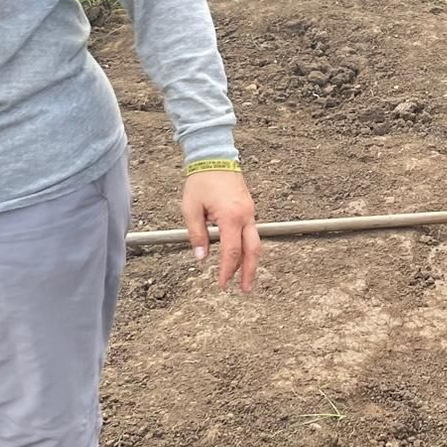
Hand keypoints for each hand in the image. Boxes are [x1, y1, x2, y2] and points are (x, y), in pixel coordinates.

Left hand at [182, 167, 261, 292]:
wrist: (214, 157)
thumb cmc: (201, 180)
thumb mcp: (191, 209)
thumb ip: (196, 235)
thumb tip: (201, 257)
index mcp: (230, 217)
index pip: (231, 252)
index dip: (227, 271)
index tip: (222, 283)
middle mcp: (245, 216)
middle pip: (252, 251)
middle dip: (249, 272)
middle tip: (245, 289)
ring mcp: (250, 211)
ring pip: (255, 242)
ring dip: (251, 261)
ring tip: (246, 276)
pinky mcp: (248, 208)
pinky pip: (252, 231)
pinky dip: (248, 246)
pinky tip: (241, 255)